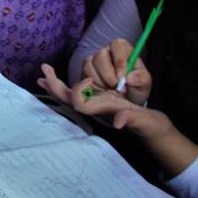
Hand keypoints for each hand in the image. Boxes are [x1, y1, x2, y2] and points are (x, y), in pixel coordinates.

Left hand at [38, 62, 196, 173]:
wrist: (153, 128)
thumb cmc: (150, 124)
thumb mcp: (145, 121)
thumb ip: (132, 120)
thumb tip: (119, 122)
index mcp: (103, 111)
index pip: (80, 104)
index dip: (78, 90)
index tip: (90, 78)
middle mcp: (95, 108)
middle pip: (68, 100)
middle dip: (55, 86)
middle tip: (44, 69)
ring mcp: (96, 104)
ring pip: (69, 96)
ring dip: (56, 84)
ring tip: (45, 71)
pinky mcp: (99, 100)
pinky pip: (77, 93)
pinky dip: (65, 85)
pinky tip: (56, 80)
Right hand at [83, 38, 151, 105]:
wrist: (126, 99)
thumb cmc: (136, 86)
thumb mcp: (145, 84)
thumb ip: (142, 78)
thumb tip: (129, 78)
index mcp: (123, 49)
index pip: (117, 45)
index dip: (119, 60)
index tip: (123, 78)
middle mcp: (107, 51)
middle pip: (100, 55)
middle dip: (108, 74)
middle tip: (117, 87)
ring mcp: (95, 60)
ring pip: (90, 64)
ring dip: (101, 80)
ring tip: (112, 90)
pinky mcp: (87, 70)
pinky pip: (85, 74)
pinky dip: (94, 84)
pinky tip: (104, 90)